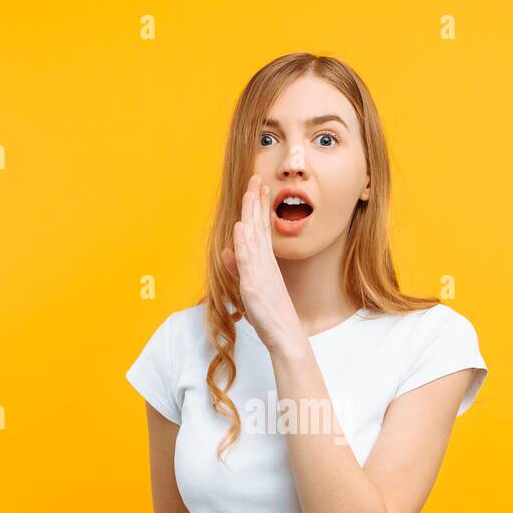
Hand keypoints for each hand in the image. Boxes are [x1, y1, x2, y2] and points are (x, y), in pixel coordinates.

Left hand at [223, 174, 305, 353]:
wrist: (285, 335)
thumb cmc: (271, 315)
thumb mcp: (250, 287)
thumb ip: (238, 268)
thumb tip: (227, 251)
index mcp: (266, 263)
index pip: (261, 229)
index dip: (258, 208)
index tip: (258, 188)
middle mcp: (265, 263)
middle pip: (258, 226)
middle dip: (255, 201)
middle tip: (256, 177)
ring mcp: (260, 272)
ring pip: (253, 237)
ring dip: (250, 213)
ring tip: (250, 191)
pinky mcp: (254, 285)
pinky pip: (248, 260)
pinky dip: (243, 241)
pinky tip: (240, 225)